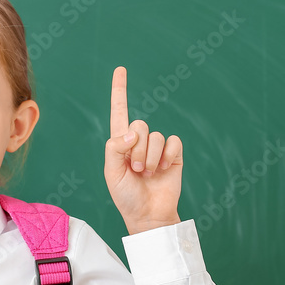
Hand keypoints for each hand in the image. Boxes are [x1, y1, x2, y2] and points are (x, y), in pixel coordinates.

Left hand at [104, 66, 183, 233]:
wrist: (148, 214)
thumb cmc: (126, 196)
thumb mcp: (111, 172)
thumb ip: (115, 147)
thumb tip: (134, 132)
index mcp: (120, 143)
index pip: (120, 111)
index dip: (120, 90)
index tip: (120, 69)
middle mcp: (139, 141)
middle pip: (139, 124)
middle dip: (136, 149)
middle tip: (136, 170)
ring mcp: (157, 148)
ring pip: (155, 136)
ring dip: (150, 158)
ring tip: (147, 174)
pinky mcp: (173, 155)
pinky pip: (172, 142)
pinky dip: (166, 156)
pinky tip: (163, 170)